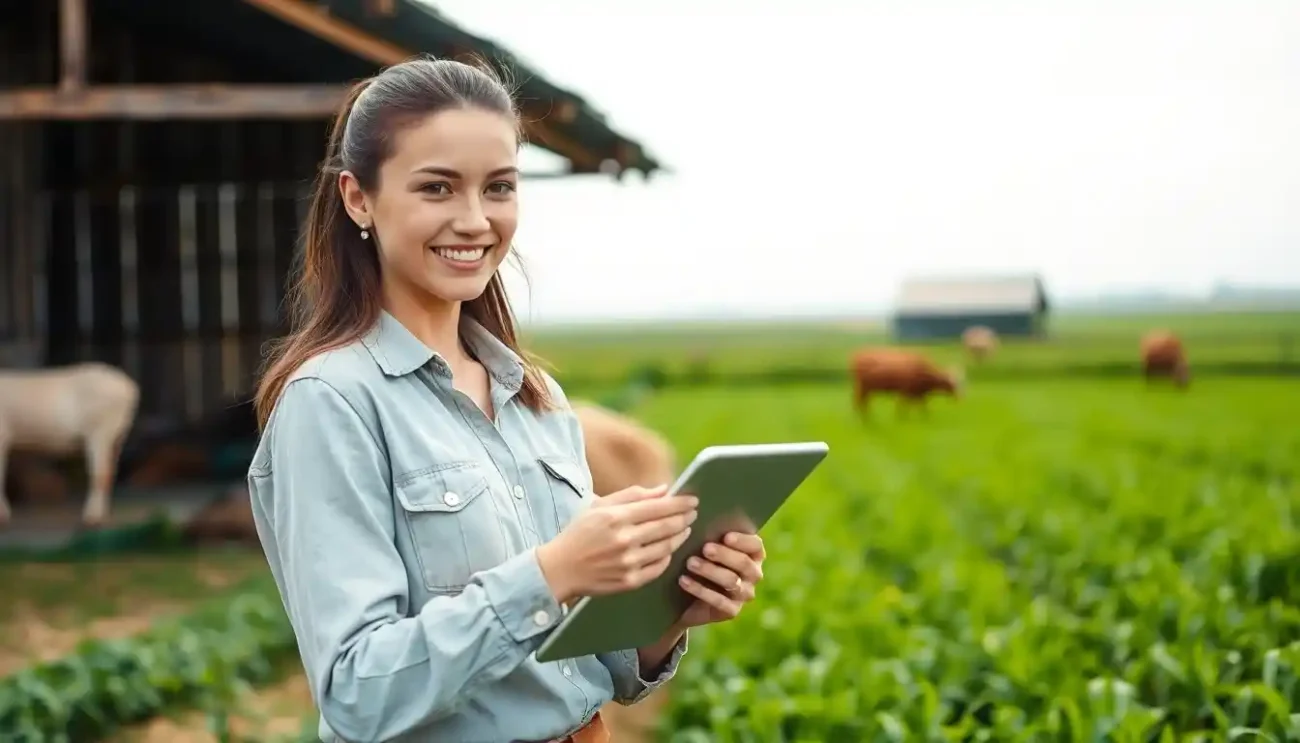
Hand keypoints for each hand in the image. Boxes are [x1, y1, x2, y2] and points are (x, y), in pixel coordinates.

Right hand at [537, 484, 697, 604]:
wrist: (560, 569)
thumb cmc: (579, 533)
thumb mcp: (599, 506)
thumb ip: (632, 495)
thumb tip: (663, 490)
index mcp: (616, 517)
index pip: (657, 507)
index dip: (679, 503)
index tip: (692, 500)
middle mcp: (624, 539)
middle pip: (666, 526)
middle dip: (684, 518)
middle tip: (693, 513)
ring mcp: (628, 562)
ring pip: (666, 547)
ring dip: (680, 536)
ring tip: (685, 529)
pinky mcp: (630, 581)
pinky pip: (658, 567)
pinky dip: (668, 556)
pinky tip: (670, 549)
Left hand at [675, 531, 764, 628]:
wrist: (688, 597)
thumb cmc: (701, 559)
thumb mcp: (707, 546)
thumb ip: (711, 534)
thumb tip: (700, 521)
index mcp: (753, 554)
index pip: (755, 545)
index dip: (743, 541)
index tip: (726, 536)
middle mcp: (754, 574)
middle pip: (744, 563)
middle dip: (724, 555)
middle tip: (705, 549)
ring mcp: (744, 594)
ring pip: (732, 581)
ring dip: (710, 571)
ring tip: (690, 563)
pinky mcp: (732, 611)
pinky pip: (719, 601)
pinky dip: (700, 590)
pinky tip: (684, 581)